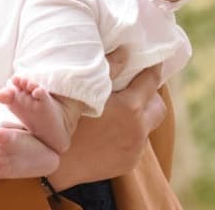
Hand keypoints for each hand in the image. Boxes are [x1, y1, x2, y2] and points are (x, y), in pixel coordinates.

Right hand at [46, 65, 165, 189]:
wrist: (55, 163)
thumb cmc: (66, 120)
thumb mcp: (86, 90)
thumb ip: (109, 69)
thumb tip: (124, 51)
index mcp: (130, 108)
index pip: (152, 82)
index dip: (153, 69)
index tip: (153, 63)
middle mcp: (138, 130)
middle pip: (158, 107)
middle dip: (150, 96)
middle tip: (136, 89)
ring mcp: (135, 149)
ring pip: (147, 127)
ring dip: (139, 117)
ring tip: (119, 112)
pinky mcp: (128, 162)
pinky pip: (135, 144)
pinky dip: (128, 135)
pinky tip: (109, 132)